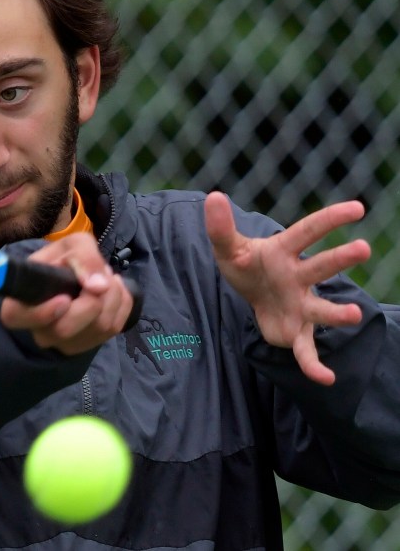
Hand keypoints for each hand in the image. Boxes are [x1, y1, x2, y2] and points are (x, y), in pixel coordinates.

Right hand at [0, 232, 133, 355]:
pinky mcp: (88, 345)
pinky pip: (115, 327)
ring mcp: (63, 343)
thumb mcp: (72, 245)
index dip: (41, 312)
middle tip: (100, 274)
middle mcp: (38, 330)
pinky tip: (113, 290)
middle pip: (64, 329)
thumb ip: (83, 257)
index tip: (64, 298)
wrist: (75, 276)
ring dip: (112, 295)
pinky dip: (122, 303)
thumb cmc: (64, 260)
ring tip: (105, 277)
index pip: (16, 318)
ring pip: (96, 328)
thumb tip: (98, 286)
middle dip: (92, 297)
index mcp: (19, 304)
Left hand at [204, 191, 370, 385]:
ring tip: (354, 314)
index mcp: (284, 252)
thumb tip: (212, 196)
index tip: (357, 207)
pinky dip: (314, 364)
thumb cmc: (247, 265)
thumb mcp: (228, 247)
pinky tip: (325, 378)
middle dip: (340, 258)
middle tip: (363, 248)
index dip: (330, 219)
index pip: (308, 231)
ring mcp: (301, 305)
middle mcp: (299, 277)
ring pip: (320, 310)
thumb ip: (220, 227)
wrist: (252, 294)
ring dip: (337, 313)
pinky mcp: (295, 331)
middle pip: (320, 267)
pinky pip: (306, 349)